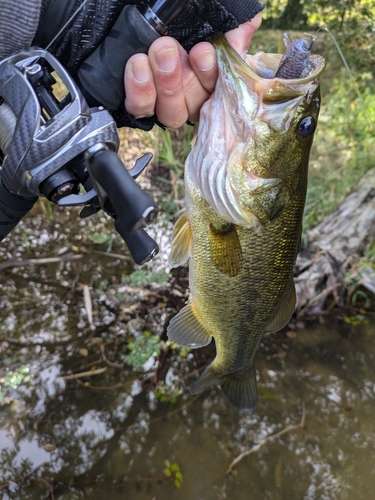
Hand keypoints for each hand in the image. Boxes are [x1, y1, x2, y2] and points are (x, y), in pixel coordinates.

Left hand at [124, 13, 261, 127]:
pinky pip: (142, 109)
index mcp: (215, 80)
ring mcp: (167, 104)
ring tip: (152, 53)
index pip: (223, 92)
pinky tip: (137, 66)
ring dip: (164, 85)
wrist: (149, 14)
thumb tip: (244, 31)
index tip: (202, 52)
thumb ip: (234, 28)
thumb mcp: (213, 16)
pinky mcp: (141, 103)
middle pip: (196, 105)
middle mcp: (193, 97)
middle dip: (184, 78)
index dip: (212, 76)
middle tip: (167, 47)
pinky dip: (139, 92)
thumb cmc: (184, 16)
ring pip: (172, 112)